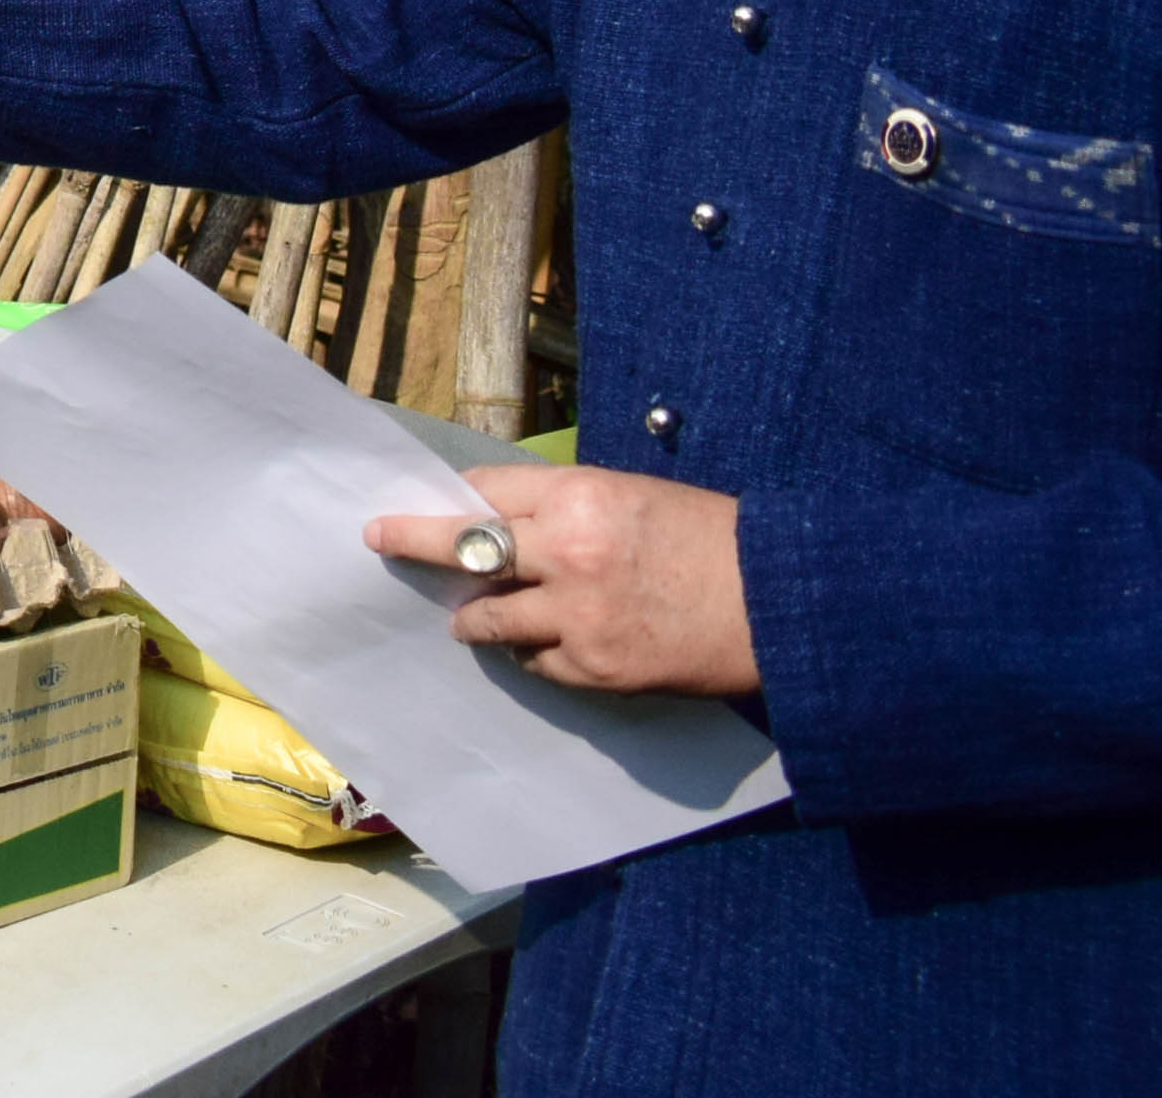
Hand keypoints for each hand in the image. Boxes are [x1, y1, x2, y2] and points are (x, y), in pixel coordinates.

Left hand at [363, 461, 760, 697]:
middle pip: (461, 547)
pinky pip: (536, 663)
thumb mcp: (638, 497)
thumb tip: (509, 520)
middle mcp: (566, 552)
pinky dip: (533, 655)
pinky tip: (544, 646)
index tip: (423, 504)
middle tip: (377, 540)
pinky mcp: (595, 668)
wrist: (784, 605)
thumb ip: (571, 508)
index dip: (453, 501)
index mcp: (579, 497)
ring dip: (474, 617)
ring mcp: (577, 616)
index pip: (485, 493)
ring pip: (488, 620)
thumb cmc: (716, 539)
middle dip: (411, 542)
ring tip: (469, 618)